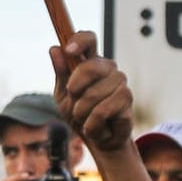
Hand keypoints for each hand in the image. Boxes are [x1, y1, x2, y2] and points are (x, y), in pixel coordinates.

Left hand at [50, 31, 132, 156]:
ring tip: (84, 118)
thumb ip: (60, 72)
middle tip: (72, 100)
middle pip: (91, 66)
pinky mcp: (127, 99)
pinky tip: (96, 127)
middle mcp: (108, 68)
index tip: (68, 51)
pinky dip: (92, 124)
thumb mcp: (62, 95)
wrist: (96, 141)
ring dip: (81, 112)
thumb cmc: (79, 115)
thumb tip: (54, 49)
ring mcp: (120, 82)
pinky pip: (102, 111)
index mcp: (90, 62)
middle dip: (74, 87)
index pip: (88, 39)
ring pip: (93, 93)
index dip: (79, 40)